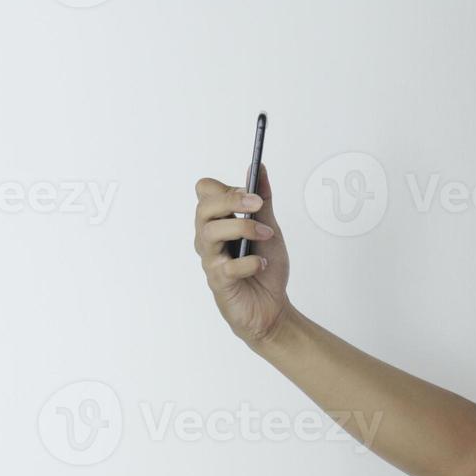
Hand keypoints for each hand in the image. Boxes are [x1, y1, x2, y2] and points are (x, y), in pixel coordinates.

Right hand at [193, 165, 292, 345]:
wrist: (272, 307)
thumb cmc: (264, 267)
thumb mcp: (269, 227)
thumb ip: (263, 201)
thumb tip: (259, 168)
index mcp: (218, 222)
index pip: (205, 191)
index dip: (226, 188)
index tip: (252, 194)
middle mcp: (208, 239)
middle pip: (203, 208)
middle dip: (232, 201)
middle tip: (258, 206)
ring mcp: (211, 260)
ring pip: (209, 233)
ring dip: (243, 228)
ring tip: (266, 235)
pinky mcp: (219, 282)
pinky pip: (227, 266)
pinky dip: (250, 262)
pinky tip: (262, 263)